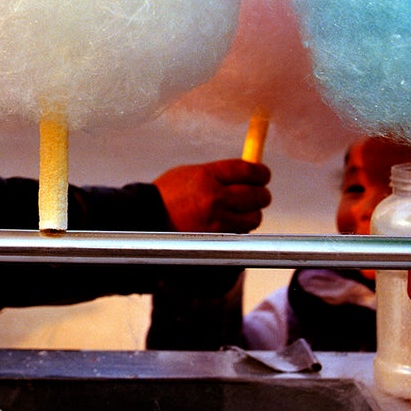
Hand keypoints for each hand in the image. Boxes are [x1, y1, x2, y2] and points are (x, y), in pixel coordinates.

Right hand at [153, 159, 271, 233]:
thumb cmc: (167, 195)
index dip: (261, 172)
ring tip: (241, 210)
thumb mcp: (190, 173)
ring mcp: (217, 221)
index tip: (263, 174)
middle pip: (257, 195)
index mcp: (207, 176)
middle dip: (261, 194)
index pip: (248, 171)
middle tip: (258, 193)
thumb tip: (248, 172)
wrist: (146, 221)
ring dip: (252, 213)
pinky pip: (241, 232)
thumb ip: (219, 173)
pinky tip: (229, 222)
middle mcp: (215, 198)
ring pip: (254, 217)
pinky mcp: (217, 239)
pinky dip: (240, 228)